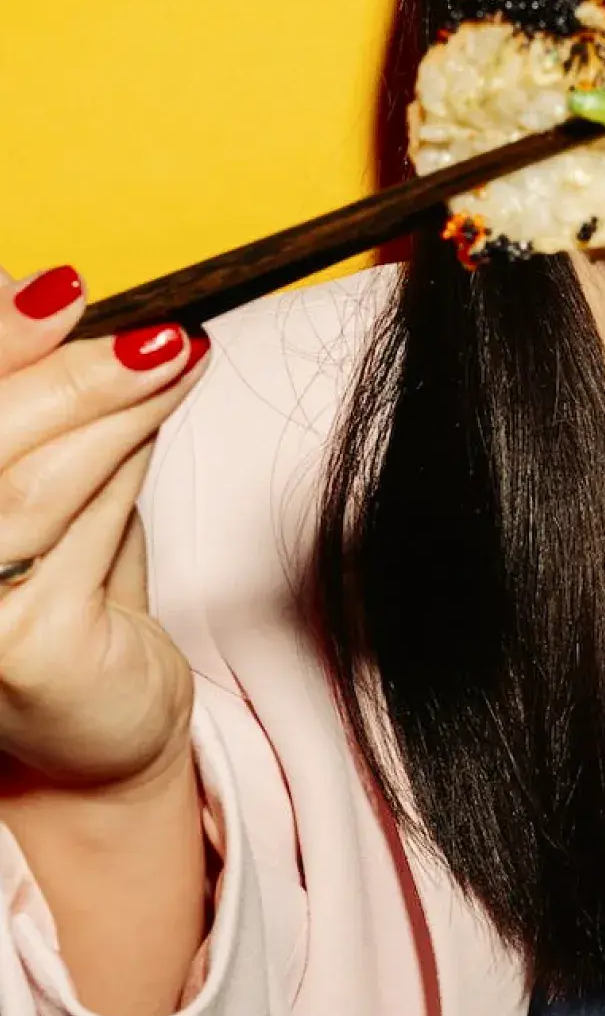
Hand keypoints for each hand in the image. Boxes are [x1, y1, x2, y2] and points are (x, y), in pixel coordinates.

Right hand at [0, 265, 210, 789]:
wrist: (98, 731)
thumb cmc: (66, 601)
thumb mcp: (52, 492)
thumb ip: (41, 413)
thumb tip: (50, 291)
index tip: (51, 283)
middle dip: (43, 365)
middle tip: (110, 306)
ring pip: (27, 481)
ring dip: (107, 403)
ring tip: (172, 349)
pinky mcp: (22, 648)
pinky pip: (81, 531)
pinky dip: (125, 461)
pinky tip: (163, 411)